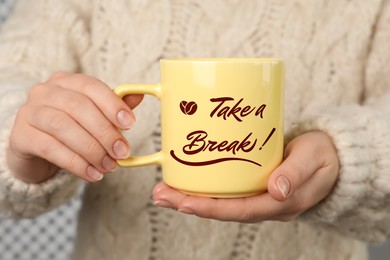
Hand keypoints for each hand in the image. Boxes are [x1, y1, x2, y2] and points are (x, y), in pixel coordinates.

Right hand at [7, 72, 142, 182]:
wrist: (36, 149)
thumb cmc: (71, 128)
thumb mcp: (94, 116)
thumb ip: (114, 108)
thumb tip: (140, 94)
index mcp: (67, 82)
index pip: (91, 86)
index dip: (112, 104)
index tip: (130, 124)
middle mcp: (45, 91)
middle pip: (78, 107)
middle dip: (105, 131)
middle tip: (122, 152)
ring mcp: (30, 112)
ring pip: (63, 127)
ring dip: (91, 149)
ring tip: (109, 166)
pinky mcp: (21, 136)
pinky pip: (50, 148)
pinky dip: (75, 163)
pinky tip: (92, 174)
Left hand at [152, 131, 339, 221]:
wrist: (330, 156)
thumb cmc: (323, 155)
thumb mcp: (314, 159)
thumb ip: (297, 173)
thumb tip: (277, 190)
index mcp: (280, 204)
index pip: (240, 211)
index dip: (211, 208)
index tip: (183, 202)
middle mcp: (264, 204)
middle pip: (223, 210)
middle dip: (189, 204)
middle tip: (159, 194)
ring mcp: (258, 196)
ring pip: (221, 202)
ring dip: (191, 196)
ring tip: (163, 189)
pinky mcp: (253, 185)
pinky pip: (226, 191)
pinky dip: (204, 187)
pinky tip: (187, 179)